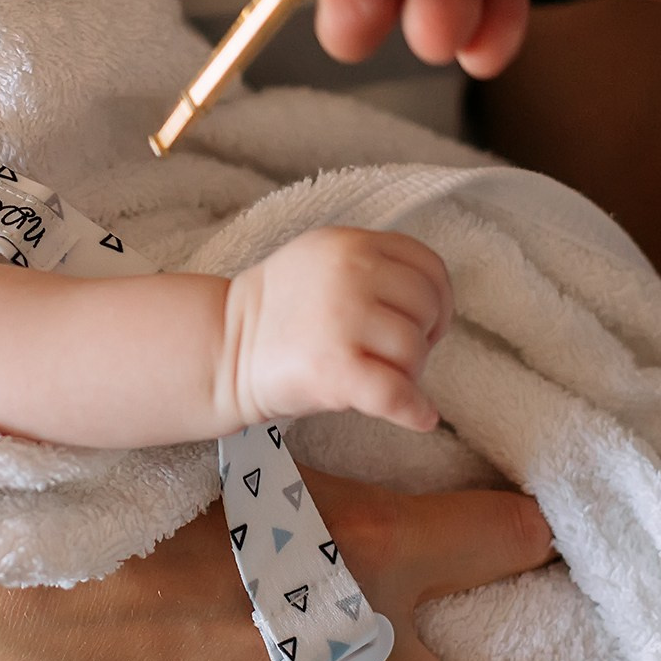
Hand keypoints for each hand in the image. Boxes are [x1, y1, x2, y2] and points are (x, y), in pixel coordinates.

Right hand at [219, 227, 452, 433]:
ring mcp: (342, 320)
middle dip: (421, 337)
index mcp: (350, 243)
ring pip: (414, 351)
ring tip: (380, 377)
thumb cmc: (278, 313)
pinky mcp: (335, 369)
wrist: (223, 350)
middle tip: (392, 355)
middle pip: (426, 308)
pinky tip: (420, 417)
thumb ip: (371, 265)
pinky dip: (415, 411)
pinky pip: (396, 393)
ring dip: (408, 372)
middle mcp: (351, 273)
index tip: (424, 324)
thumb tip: (434, 302)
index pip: (429, 267)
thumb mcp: (322, 260)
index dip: (438, 299)